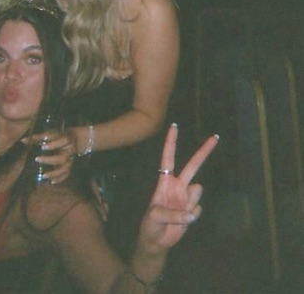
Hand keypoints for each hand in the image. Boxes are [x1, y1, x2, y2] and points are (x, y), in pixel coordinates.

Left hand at [27, 130, 76, 183]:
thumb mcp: (50, 133)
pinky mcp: (70, 166)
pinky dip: (60, 179)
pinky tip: (52, 182)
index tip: (43, 147)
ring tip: (44, 176)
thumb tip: (23, 140)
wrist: (75, 140)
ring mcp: (70, 160)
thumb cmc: (59, 136)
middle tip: (37, 159)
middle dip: (49, 160)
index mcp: (66, 139)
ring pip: (65, 169)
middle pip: (62, 158)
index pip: (62, 141)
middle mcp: (69, 151)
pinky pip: (66, 174)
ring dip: (54, 173)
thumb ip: (37, 137)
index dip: (53, 145)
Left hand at [137, 124, 218, 255]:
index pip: (168, 158)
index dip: (171, 143)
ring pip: (197, 192)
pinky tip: (182, 221)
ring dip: (188, 204)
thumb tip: (192, 214)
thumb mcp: (155, 218)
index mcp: (165, 182)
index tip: (174, 126)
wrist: (157, 241)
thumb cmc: (150, 225)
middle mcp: (177, 185)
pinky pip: (197, 210)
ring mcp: (186, 196)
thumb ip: (172, 214)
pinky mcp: (193, 209)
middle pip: (193, 165)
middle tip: (215, 136)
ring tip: (175, 215)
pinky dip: (190, 218)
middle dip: (204, 151)